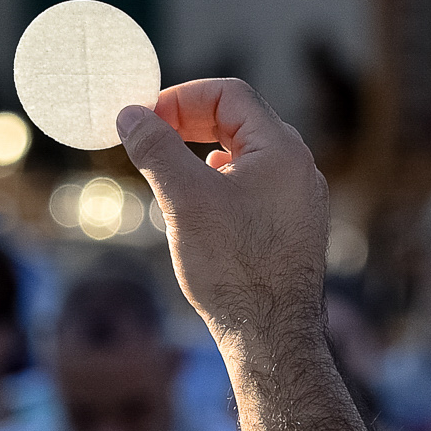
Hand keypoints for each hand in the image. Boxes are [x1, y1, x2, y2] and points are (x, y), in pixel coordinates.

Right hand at [118, 79, 329, 347]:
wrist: (271, 336)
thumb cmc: (233, 267)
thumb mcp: (184, 200)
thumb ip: (156, 150)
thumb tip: (130, 115)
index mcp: (281, 149)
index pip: (230, 94)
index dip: (181, 97)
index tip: (144, 119)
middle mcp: (298, 168)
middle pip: (240, 121)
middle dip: (189, 124)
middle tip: (149, 140)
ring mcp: (299, 199)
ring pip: (246, 156)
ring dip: (202, 154)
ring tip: (169, 174)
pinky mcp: (292, 229)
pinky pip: (254, 187)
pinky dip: (221, 184)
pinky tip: (201, 207)